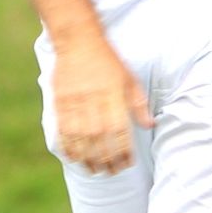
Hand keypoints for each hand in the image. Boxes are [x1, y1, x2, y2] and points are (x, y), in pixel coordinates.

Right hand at [49, 32, 152, 174]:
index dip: (124, 151)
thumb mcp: (129, 78)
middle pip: (100, 139)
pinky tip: (74, 158)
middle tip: (111, 172)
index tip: (128, 164)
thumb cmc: (107, 60)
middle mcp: (94, 101)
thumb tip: (151, 124)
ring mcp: (75, 102)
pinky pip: (63, 129)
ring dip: (88, 158)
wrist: (78, 40)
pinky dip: (68, 146)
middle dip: (107, 160)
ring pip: (81, 138)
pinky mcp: (60, 102)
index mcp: (114, 96)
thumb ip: (139, 103)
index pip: (120, 131)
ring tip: (94, 170)